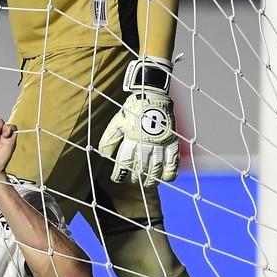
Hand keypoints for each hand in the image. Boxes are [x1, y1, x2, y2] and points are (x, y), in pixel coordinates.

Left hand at [98, 58, 179, 186]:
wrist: (151, 94)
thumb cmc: (132, 109)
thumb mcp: (117, 121)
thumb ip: (109, 139)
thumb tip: (103, 155)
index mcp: (131, 138)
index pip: (124, 162)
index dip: (120, 174)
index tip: (117, 179)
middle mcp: (146, 143)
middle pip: (140, 169)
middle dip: (135, 178)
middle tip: (132, 181)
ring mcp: (161, 143)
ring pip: (157, 169)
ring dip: (152, 179)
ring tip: (148, 183)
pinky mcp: (172, 141)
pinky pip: (173, 162)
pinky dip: (170, 173)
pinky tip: (165, 178)